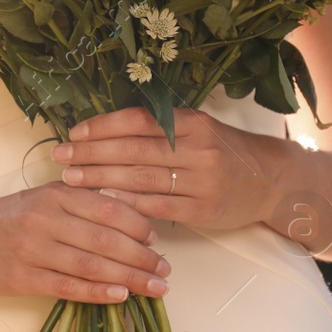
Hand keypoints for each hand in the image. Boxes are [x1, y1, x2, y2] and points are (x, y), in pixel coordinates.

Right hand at [0, 183, 171, 303]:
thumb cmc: (6, 218)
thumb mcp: (41, 198)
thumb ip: (80, 203)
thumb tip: (128, 214)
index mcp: (55, 194)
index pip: (108, 208)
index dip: (138, 225)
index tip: (157, 240)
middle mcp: (46, 219)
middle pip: (106, 239)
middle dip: (142, 257)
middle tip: (166, 270)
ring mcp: (34, 249)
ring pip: (91, 264)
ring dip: (130, 277)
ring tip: (156, 287)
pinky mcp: (22, 278)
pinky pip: (68, 286)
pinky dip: (97, 292)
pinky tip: (121, 296)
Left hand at [51, 107, 284, 230]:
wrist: (271, 180)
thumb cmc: (225, 151)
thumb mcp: (200, 127)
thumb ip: (162, 126)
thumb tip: (108, 128)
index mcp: (194, 122)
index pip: (139, 121)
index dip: (104, 127)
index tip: (74, 133)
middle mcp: (198, 149)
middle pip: (134, 151)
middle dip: (92, 154)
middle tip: (60, 157)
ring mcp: (202, 181)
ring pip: (142, 179)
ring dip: (101, 179)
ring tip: (72, 179)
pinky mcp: (203, 210)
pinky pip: (158, 207)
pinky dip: (128, 204)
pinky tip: (103, 202)